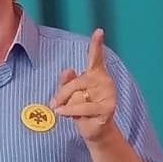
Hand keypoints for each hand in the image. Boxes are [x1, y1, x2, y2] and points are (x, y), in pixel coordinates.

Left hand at [50, 28, 118, 145]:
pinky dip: (69, 111)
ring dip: (68, 106)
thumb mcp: (69, 94)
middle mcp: (105, 81)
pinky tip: (64, 114)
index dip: (96, 44)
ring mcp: (109, 94)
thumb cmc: (80, 109)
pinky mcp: (108, 108)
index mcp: (96, 74)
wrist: (93, 130)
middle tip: (54, 104)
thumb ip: (66, 82)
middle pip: (76, 81)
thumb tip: (68, 70)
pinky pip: (81, 107)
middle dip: (62, 94)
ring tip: (71, 112)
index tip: (98, 31)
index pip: (95, 57)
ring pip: (77, 95)